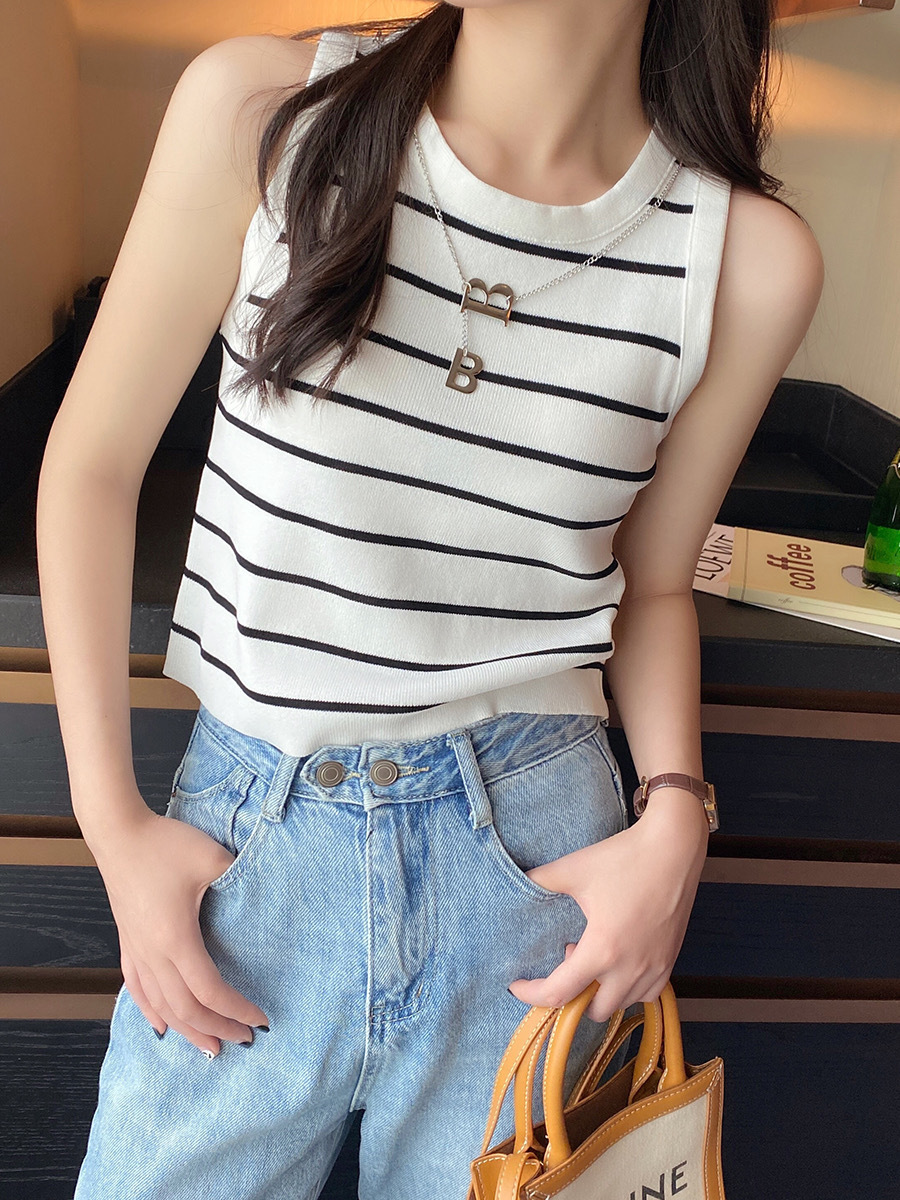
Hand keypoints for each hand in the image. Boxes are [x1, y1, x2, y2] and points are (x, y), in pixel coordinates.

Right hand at [86, 801, 269, 1054]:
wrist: (118, 833)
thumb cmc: (165, 844)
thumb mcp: (212, 858)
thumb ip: (240, 879)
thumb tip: (266, 893)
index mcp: (176, 939)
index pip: (209, 991)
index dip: (236, 1010)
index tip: (262, 1019)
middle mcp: (153, 953)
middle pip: (185, 1009)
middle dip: (216, 1028)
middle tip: (245, 1039)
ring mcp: (136, 950)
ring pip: (160, 1006)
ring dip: (186, 1030)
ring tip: (210, 1047)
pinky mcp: (128, 942)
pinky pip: (138, 989)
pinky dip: (151, 1013)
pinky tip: (161, 1027)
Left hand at [507, 790, 708, 1023]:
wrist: (672, 848)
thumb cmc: (623, 858)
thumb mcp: (573, 868)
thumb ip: (540, 881)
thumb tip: (517, 884)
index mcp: (602, 950)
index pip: (560, 993)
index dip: (532, 995)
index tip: (517, 985)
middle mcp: (630, 968)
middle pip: (593, 1010)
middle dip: (573, 993)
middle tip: (569, 956)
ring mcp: (655, 967)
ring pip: (622, 1004)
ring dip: (602, 991)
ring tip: (596, 954)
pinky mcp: (671, 960)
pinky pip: (648, 994)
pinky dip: (628, 988)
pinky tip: (620, 961)